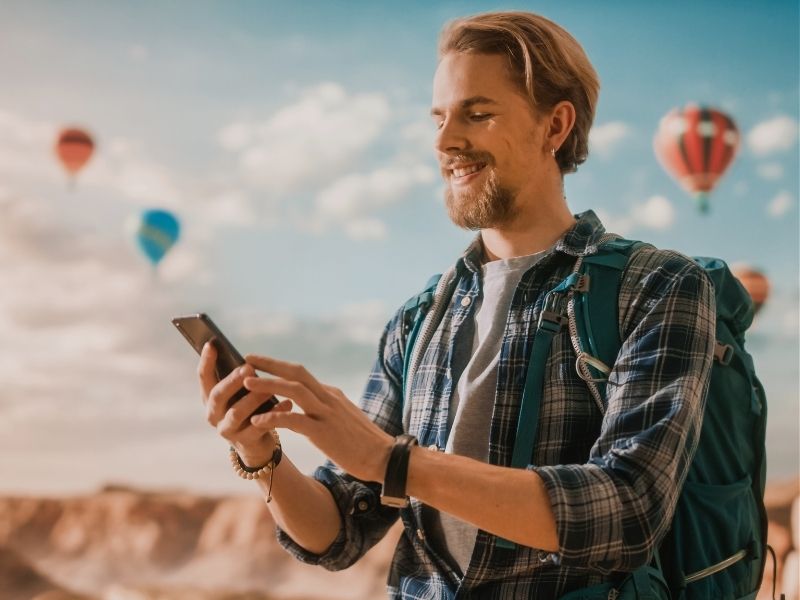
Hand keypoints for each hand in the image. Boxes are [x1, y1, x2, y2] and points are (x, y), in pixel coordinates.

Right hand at [198, 343, 291, 465]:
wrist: (257, 444)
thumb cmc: (250, 410)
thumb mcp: (241, 393)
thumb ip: (241, 379)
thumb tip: (249, 359)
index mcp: (211, 398)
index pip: (204, 377)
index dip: (206, 361)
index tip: (212, 343)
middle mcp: (213, 414)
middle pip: (217, 395)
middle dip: (232, 381)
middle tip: (248, 369)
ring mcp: (227, 430)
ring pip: (236, 413)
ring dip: (253, 398)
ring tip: (269, 389)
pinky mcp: (244, 442)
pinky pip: (258, 427)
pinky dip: (273, 414)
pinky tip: (287, 403)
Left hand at [242, 354, 393, 482]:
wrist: (385, 457)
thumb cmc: (364, 442)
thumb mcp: (343, 417)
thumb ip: (326, 408)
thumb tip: (308, 403)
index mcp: (331, 394)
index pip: (301, 374)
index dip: (278, 367)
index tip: (259, 362)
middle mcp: (329, 398)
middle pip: (296, 373)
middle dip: (271, 364)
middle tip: (247, 359)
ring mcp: (327, 414)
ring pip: (294, 391)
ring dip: (268, 385)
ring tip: (246, 383)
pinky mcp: (325, 432)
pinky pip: (295, 420)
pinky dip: (275, 418)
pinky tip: (258, 422)